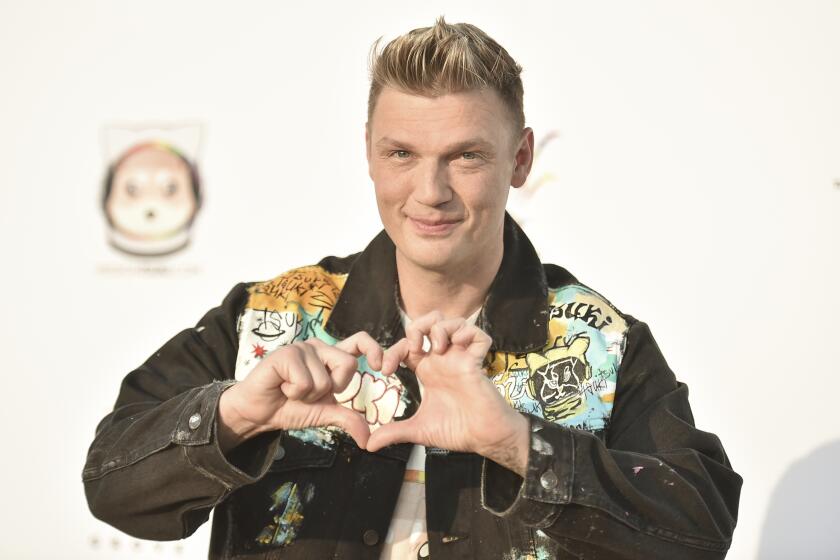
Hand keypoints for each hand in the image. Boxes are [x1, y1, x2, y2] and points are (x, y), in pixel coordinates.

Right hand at [218, 332, 382, 452]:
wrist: (258, 413)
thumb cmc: (290, 408)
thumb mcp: (324, 414)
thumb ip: (347, 419)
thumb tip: (369, 439)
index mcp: (331, 357)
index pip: (360, 341)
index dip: (374, 348)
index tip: (380, 366)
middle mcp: (319, 347)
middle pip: (348, 365)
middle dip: (332, 389)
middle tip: (310, 392)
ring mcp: (302, 348)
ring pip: (324, 380)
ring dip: (308, 395)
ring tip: (291, 391)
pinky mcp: (285, 354)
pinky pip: (305, 382)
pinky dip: (294, 393)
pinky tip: (282, 387)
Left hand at [366, 312, 528, 475]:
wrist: (483, 439)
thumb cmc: (456, 430)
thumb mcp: (418, 430)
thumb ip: (394, 433)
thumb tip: (368, 446)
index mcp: (428, 371)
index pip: (407, 346)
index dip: (393, 351)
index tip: (385, 370)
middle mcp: (444, 360)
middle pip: (431, 323)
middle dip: (419, 327)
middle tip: (415, 347)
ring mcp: (462, 359)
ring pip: (454, 322)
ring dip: (441, 328)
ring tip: (437, 348)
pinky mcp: (479, 363)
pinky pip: (479, 335)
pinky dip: (468, 334)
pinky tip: (458, 346)